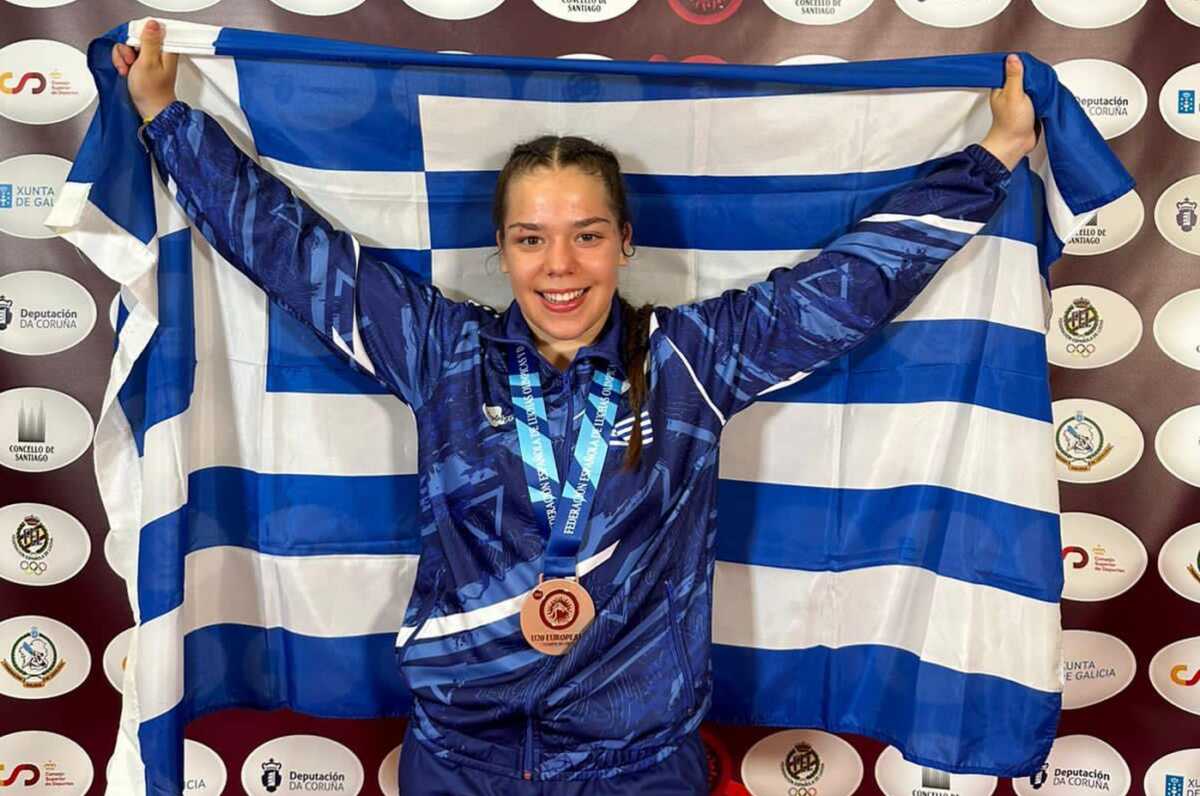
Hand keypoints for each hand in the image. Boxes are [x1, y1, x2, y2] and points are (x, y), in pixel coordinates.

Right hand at [111, 19, 178, 120]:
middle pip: (137, 37)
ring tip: (129, 70)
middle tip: (132, 62)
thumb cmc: (151, 91)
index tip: (136, 47)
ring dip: (124, 58)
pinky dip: (123, 63)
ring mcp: (149, 59)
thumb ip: (150, 41)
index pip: (150, 29)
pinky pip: (126, 56)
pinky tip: (126, 72)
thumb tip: (153, 24)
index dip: (138, 36)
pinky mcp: (141, 65)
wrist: (150, 109)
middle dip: (128, 49)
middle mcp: (158, 53)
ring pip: (129, 46)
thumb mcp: (148, 62)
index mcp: (166, 50)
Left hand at [980, 53, 1038, 171]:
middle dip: (1035, 75)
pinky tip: (1049, 95)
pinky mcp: (1031, 108)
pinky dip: (1045, 95)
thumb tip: (1013, 58)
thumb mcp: (1013, 95)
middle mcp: (1011, 93)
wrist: (1016, 144)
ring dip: (1042, 85)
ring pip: (1034, 86)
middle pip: (1026, 76)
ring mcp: (1022, 100)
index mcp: (1002, 87)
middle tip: (1042, 76)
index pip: (1012, 68)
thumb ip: (1014, 76)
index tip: (1033, 65)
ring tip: (1047, 85)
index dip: (1023, 64)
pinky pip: (1040, 96)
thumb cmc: (1010, 123)